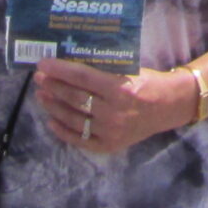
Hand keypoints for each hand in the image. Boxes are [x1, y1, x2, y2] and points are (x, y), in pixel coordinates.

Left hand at [32, 58, 192, 152]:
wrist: (168, 106)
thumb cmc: (147, 81)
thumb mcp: (128, 69)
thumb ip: (102, 68)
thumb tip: (69, 61)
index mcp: (119, 89)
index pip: (82, 78)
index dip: (60, 70)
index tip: (43, 64)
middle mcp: (113, 112)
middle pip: (75, 98)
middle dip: (53, 86)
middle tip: (39, 78)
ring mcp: (110, 132)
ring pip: (73, 119)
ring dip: (54, 106)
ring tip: (42, 96)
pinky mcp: (110, 145)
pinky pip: (80, 140)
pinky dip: (63, 131)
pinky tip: (52, 120)